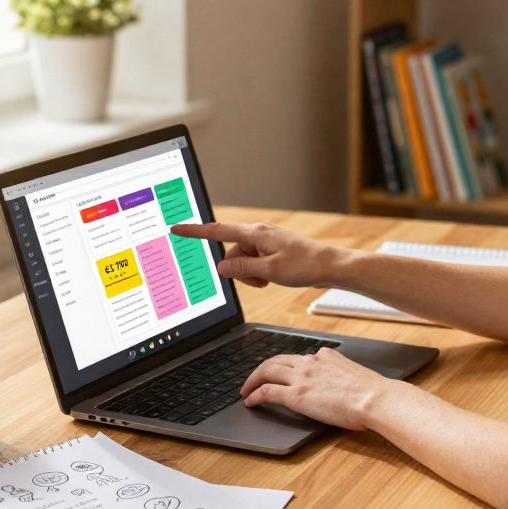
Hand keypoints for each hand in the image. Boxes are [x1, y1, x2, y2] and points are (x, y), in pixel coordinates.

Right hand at [169, 221, 347, 288]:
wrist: (331, 266)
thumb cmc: (305, 266)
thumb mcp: (269, 271)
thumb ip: (241, 268)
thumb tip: (221, 267)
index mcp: (256, 233)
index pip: (218, 232)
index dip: (195, 232)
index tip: (177, 228)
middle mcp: (259, 233)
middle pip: (232, 252)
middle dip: (239, 269)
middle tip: (261, 281)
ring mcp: (266, 241)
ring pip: (243, 260)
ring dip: (251, 273)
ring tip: (270, 279)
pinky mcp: (273, 249)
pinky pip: (255, 262)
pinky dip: (259, 272)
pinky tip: (274, 277)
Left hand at [239, 347, 391, 430]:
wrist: (374, 398)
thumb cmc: (371, 392)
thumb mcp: (354, 375)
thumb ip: (340, 374)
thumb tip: (338, 385)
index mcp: (325, 356)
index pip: (298, 357)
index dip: (284, 365)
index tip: (279, 372)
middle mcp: (310, 362)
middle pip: (276, 360)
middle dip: (261, 369)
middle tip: (253, 379)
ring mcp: (301, 377)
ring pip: (266, 371)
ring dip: (252, 380)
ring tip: (245, 390)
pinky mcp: (296, 395)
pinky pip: (266, 392)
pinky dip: (255, 395)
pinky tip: (250, 402)